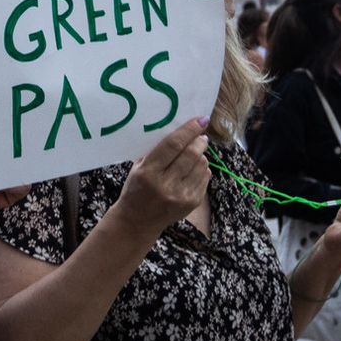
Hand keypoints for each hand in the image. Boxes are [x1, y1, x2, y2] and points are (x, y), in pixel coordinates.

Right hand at [112, 117, 211, 238]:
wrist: (139, 220)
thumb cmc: (135, 188)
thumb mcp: (138, 168)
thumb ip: (155, 150)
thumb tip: (178, 129)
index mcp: (149, 172)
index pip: (173, 145)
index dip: (188, 130)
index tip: (200, 119)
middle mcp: (166, 184)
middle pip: (191, 154)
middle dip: (199, 141)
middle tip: (200, 135)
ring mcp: (181, 196)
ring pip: (202, 165)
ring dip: (201, 155)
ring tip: (195, 153)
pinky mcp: (192, 203)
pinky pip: (204, 178)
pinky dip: (202, 169)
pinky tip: (194, 169)